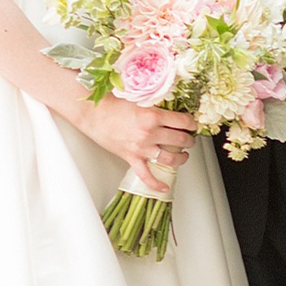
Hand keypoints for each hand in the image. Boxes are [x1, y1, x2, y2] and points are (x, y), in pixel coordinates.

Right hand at [75, 95, 197, 195]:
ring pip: (170, 159)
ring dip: (181, 158)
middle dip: (189, 140)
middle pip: (180, 140)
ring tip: (184, 155)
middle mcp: (149, 133)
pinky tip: (164, 187)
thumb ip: (156, 103)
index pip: (182, 122)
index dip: (192, 123)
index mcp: (152, 115)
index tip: (192, 124)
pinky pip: (146, 175)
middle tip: (190, 139)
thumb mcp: (139, 98)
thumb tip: (171, 105)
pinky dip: (156, 184)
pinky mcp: (131, 158)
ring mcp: (141, 148)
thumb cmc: (112, 103)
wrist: (92, 114)